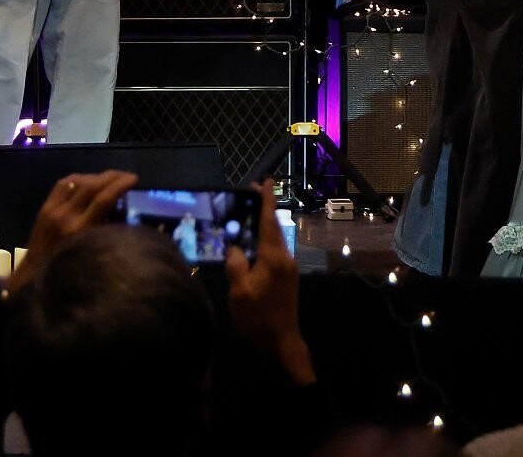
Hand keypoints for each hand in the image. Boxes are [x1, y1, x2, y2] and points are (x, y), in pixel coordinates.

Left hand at [10, 169, 137, 293]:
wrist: (36, 273)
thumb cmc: (70, 270)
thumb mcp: (93, 252)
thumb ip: (107, 230)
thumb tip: (124, 210)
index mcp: (80, 230)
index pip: (104, 198)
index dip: (121, 184)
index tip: (134, 179)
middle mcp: (66, 215)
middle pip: (92, 185)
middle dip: (112, 176)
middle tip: (126, 175)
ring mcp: (53, 209)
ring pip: (78, 181)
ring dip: (96, 176)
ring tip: (110, 178)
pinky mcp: (45, 207)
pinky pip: (63, 184)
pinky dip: (79, 178)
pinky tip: (88, 181)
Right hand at [226, 181, 313, 385]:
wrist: (282, 341)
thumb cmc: (259, 318)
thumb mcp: (239, 292)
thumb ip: (235, 265)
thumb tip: (234, 247)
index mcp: (273, 257)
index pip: (269, 221)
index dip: (267, 200)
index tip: (266, 181)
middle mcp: (285, 258)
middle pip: (273, 228)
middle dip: (262, 211)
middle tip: (247, 197)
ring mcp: (288, 268)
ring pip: (273, 240)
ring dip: (261, 229)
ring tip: (245, 220)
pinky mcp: (287, 277)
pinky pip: (274, 252)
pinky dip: (262, 243)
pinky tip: (250, 248)